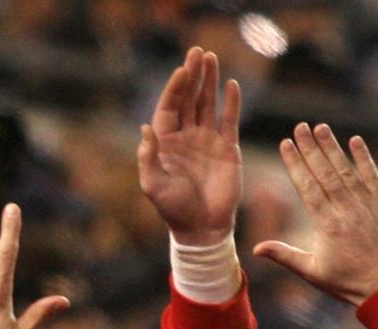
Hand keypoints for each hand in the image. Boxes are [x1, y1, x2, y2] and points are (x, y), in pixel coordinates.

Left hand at [138, 47, 241, 245]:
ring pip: (208, 104)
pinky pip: (229, 120)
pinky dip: (231, 103)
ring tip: (211, 58)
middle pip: (189, 100)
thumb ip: (147, 158)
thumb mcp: (153, 186)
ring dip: (209, 82)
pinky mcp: (228, 148)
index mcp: (166, 144)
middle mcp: (186, 138)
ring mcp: (207, 141)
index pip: (169, 109)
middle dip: (192, 76)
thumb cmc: (173, 210)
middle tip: (197, 52)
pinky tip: (232, 85)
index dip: (174, 89)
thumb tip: (145, 127)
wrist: (202, 227)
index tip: (181, 70)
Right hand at [253, 124, 377, 306]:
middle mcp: (346, 210)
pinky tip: (356, 141)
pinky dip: (364, 158)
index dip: (295, 163)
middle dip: (311, 148)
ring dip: (333, 147)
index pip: (307, 186)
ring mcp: (366, 205)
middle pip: (325, 172)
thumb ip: (284, 255)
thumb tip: (256, 248)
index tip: (285, 144)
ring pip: (346, 170)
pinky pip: (372, 177)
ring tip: (321, 128)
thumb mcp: (311, 272)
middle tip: (300, 127)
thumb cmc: (347, 283)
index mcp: (326, 224)